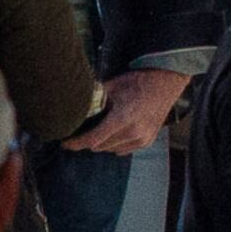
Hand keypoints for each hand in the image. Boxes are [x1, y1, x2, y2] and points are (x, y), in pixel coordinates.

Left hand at [65, 67, 188, 155]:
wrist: (165, 82)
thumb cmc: (137, 81)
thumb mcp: (111, 87)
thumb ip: (93, 101)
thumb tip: (72, 108)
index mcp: (122, 118)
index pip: (92, 139)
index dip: (75, 143)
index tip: (64, 143)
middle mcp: (133, 132)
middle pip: (98, 146)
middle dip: (88, 139)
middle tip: (83, 129)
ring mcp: (141, 138)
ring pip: (109, 149)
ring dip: (102, 142)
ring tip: (101, 127)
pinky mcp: (146, 141)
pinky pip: (121, 149)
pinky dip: (114, 143)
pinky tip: (115, 131)